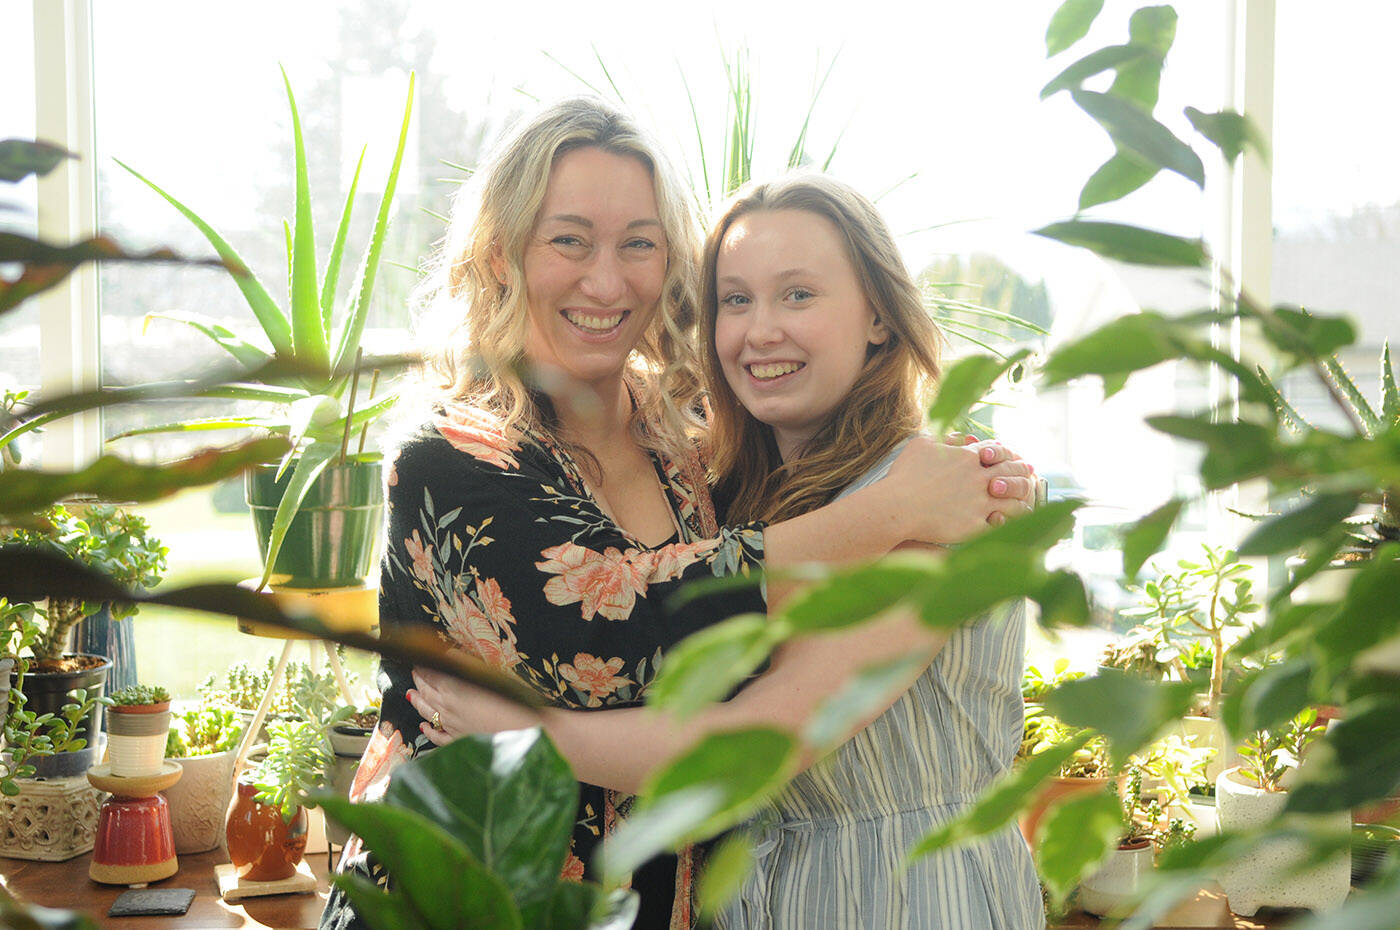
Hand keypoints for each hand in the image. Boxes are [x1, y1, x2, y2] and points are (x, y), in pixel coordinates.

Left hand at [408, 665, 537, 746]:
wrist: (526, 732)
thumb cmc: (514, 700)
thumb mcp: (492, 674)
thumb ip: (467, 663)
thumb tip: (448, 654)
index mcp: (455, 688)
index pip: (432, 674)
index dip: (423, 667)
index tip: (418, 660)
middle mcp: (449, 708)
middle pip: (427, 692)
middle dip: (419, 680)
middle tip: (414, 672)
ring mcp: (453, 726)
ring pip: (427, 713)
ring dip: (417, 702)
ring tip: (410, 694)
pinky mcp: (460, 741)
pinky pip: (437, 737)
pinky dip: (428, 731)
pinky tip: (423, 727)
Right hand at [885, 435, 1035, 542]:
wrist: (897, 506)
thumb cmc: (904, 475)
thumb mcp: (921, 446)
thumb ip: (942, 439)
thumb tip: (954, 437)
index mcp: (968, 457)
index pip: (996, 451)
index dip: (1007, 452)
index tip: (1015, 455)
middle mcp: (979, 478)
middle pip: (1011, 472)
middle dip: (1023, 472)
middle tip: (1031, 473)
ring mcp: (979, 502)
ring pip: (1013, 500)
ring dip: (1022, 499)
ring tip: (1028, 501)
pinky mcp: (975, 525)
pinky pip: (1002, 524)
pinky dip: (1011, 522)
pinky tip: (1014, 523)